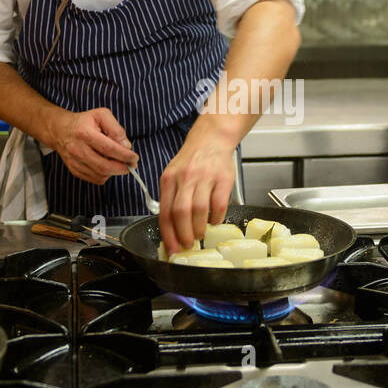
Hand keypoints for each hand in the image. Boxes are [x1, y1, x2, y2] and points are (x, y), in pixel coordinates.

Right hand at [47, 107, 137, 183]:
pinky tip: (108, 166)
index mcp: (84, 133)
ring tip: (120, 163)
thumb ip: (116, 129)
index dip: (124, 155)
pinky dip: (106, 175)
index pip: (109, 149)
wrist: (60, 130)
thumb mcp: (102, 115)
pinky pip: (95, 179)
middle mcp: (77, 149)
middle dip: (122, 168)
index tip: (134, 157)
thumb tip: (126, 146)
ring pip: (101, 175)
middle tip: (131, 165)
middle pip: (104, 166)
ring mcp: (74, 162)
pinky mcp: (74, 170)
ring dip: (115, 172)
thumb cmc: (84, 122)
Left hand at [157, 128, 237, 252]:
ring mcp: (205, 178)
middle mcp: (185, 178)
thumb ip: (171, 198)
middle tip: (187, 245)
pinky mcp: (223, 179)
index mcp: (169, 179)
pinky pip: (219, 205)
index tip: (172, 248)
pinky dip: (216, 218)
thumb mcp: (173, 175)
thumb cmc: (192, 161)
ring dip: (199, 228)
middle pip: (181, 212)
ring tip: (199, 235)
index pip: (165, 212)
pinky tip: (214, 221)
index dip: (168, 235)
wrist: (212, 139)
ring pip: (199, 210)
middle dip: (184, 234)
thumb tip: (171, 229)